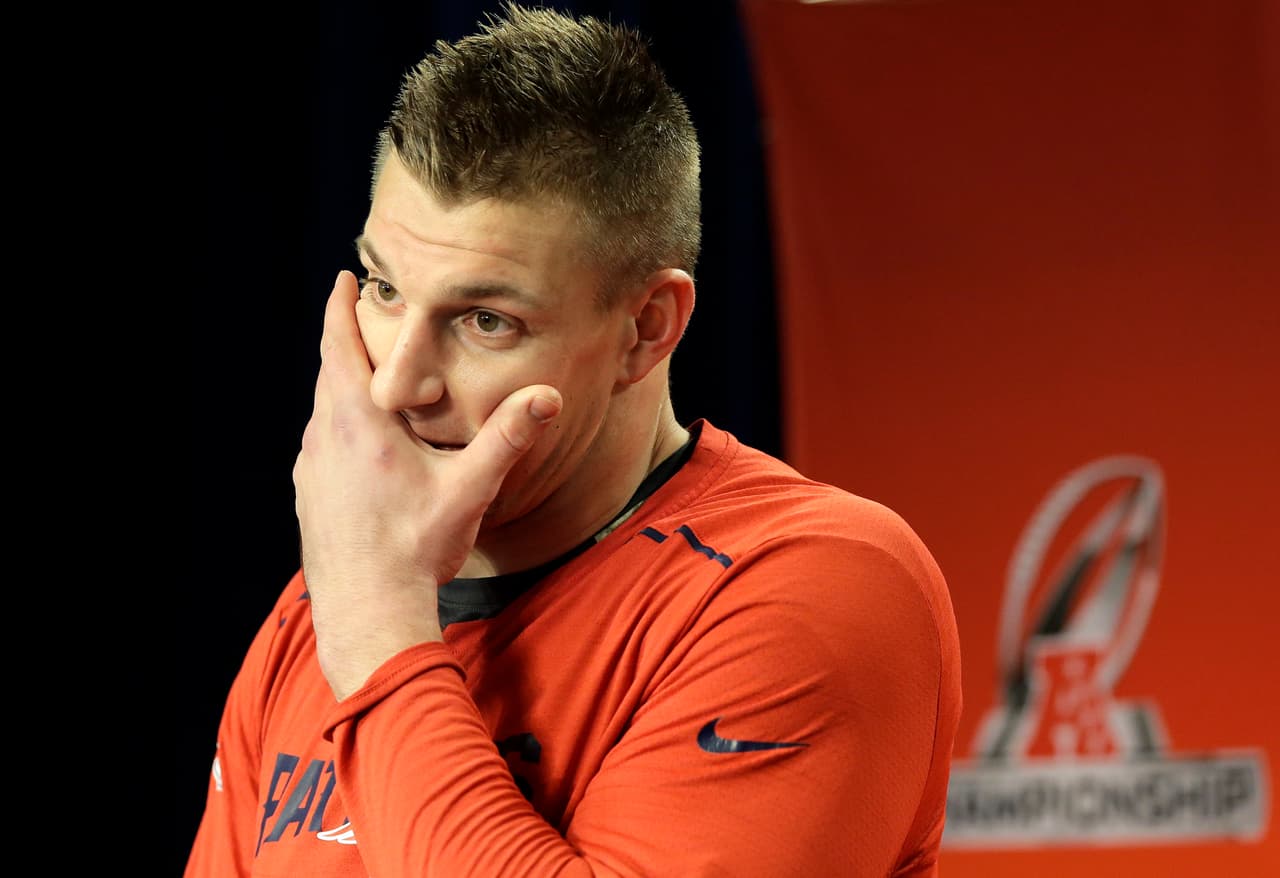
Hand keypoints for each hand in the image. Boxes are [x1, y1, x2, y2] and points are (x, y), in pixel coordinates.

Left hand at [293, 271, 561, 698]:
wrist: (367, 611)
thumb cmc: (416, 549)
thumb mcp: (470, 490)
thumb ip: (508, 439)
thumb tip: (549, 396)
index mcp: (358, 424)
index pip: (340, 345)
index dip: (340, 307)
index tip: (343, 277)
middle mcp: (324, 439)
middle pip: (329, 373)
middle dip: (346, 340)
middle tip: (363, 316)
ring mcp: (311, 470)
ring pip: (323, 412)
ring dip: (342, 388)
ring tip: (368, 379)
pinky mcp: (310, 497)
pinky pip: (321, 445)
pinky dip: (339, 427)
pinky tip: (363, 446)